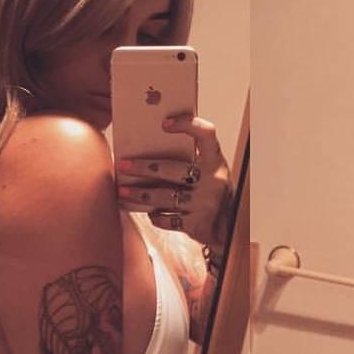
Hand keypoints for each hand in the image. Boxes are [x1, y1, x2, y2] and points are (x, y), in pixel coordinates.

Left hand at [116, 114, 232, 250]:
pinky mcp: (197, 225)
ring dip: (139, 194)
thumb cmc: (213, 194)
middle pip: (172, 169)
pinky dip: (156, 217)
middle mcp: (214, 181)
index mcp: (217, 162)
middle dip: (144, 167)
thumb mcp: (211, 173)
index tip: (165, 123)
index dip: (187, 124)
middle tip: (123, 165)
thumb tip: (153, 145)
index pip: (206, 134)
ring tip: (122, 191)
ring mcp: (206, 204)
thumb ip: (194, 160)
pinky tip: (150, 213)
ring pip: (164, 196)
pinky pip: (168, 219)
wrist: (230, 230)